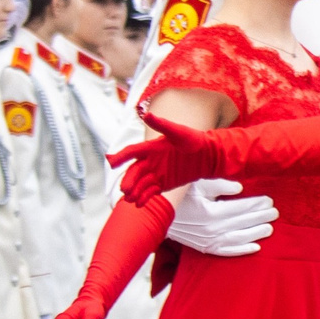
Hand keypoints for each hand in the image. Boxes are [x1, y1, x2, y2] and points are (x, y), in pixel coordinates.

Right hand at [111, 111, 225, 203]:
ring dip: (134, 191)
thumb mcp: (178, 132)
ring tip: (130, 199)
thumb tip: (147, 114)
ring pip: (141, 183)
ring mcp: (155, 173)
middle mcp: (149, 161)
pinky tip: (139, 204)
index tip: (111, 162)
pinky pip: (150, 191)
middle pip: (135, 171)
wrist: (208, 155)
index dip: (121, 156)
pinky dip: (144, 197)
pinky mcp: (162, 184)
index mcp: (150, 148)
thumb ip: (162, 125)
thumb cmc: (193, 140)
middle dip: (129, 180)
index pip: (132, 152)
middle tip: (125, 189)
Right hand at [165, 178, 274, 257]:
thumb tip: (240, 188)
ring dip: (256, 233)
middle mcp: (210, 229)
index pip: (240, 208)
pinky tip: (256, 247)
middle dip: (261, 217)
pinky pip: (227, 251)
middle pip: (243, 223)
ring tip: (270, 228)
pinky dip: (242, 250)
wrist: (154, 212)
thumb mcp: (196, 183)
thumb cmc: (178, 194)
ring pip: (239, 239)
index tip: (269, 200)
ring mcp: (207, 241)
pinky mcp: (203, 248)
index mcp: (210, 212)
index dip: (257, 204)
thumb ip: (219, 184)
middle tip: (275, 212)